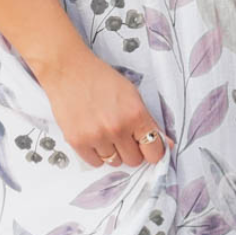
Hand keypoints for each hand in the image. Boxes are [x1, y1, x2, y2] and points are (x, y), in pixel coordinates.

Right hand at [31, 45, 174, 168]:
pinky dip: (96, 154)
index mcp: (136, 114)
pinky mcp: (77, 141)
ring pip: (114, 162)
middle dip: (131, 150)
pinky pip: (95, 163)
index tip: (147, 148)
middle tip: (122, 135)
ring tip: (104, 131)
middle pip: (134, 160)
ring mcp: (96, 136)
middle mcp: (117, 128)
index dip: (151, 150)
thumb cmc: (101, 79)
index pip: (154, 151)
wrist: (68, 71)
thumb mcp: (132, 95)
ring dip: (112, 151)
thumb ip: (150, 121)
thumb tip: (167, 144)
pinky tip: (93, 136)